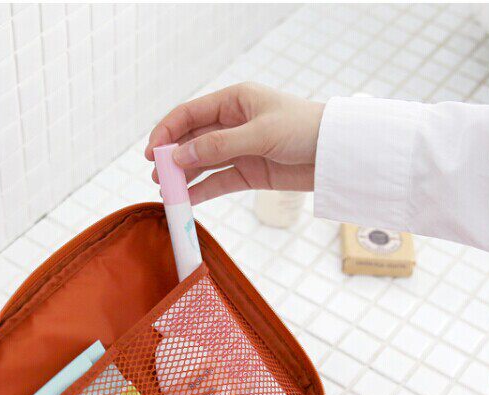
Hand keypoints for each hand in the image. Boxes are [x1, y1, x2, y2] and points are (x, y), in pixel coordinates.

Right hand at [145, 82, 324, 203]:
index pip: (190, 114)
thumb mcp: (259, 134)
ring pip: (204, 163)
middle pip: (193, 139)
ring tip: (167, 191)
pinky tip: (188, 200)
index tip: (152, 152)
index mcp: (235, 100)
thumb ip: (218, 146)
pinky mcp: (251, 173)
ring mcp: (241, 149)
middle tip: (157, 176)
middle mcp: (234, 123)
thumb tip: (180, 157)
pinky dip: (204, 190)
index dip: (167, 132)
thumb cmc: (304, 130)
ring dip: (185, 176)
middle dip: (173, 157)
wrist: (336, 154)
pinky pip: (221, 181)